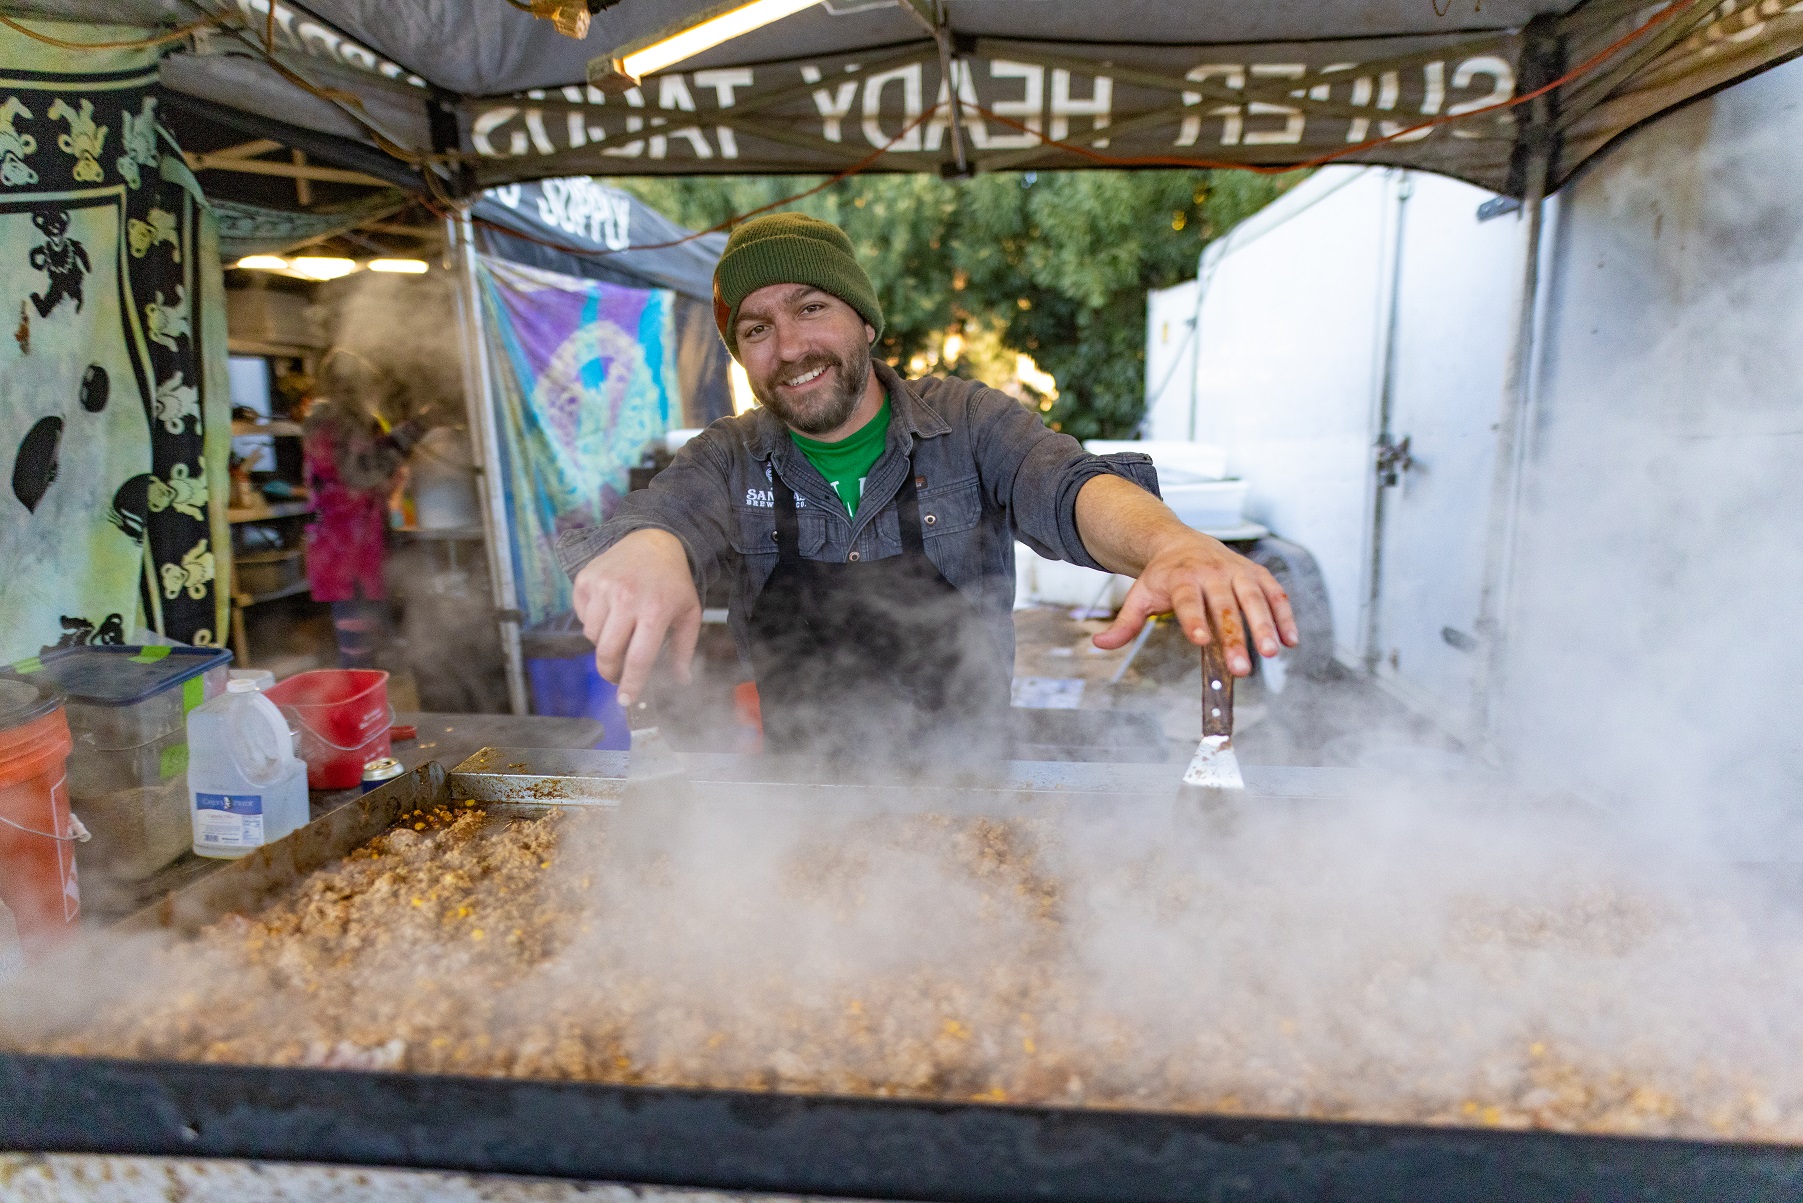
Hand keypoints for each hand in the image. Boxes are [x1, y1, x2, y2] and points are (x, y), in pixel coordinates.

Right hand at [570, 528, 701, 705]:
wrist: (653, 541)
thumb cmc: (673, 582)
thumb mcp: (689, 613)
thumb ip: (684, 650)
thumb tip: (681, 681)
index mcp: (655, 610)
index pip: (638, 658)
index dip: (630, 684)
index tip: (625, 700)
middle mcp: (626, 598)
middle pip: (607, 652)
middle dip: (610, 671)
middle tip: (617, 674)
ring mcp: (603, 587)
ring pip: (592, 636)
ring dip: (604, 643)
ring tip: (621, 630)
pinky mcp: (585, 579)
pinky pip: (582, 617)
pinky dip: (593, 621)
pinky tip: (610, 610)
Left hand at [1091, 530, 1297, 675]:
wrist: (1180, 541)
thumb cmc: (1161, 576)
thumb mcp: (1140, 595)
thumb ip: (1125, 623)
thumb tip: (1100, 644)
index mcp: (1181, 578)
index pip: (1188, 601)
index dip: (1194, 620)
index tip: (1201, 641)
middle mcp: (1212, 573)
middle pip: (1225, 607)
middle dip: (1235, 637)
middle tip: (1242, 668)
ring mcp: (1237, 571)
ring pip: (1255, 599)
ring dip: (1265, 626)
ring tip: (1273, 653)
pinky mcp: (1257, 573)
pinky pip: (1275, 593)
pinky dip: (1285, 615)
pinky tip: (1291, 640)